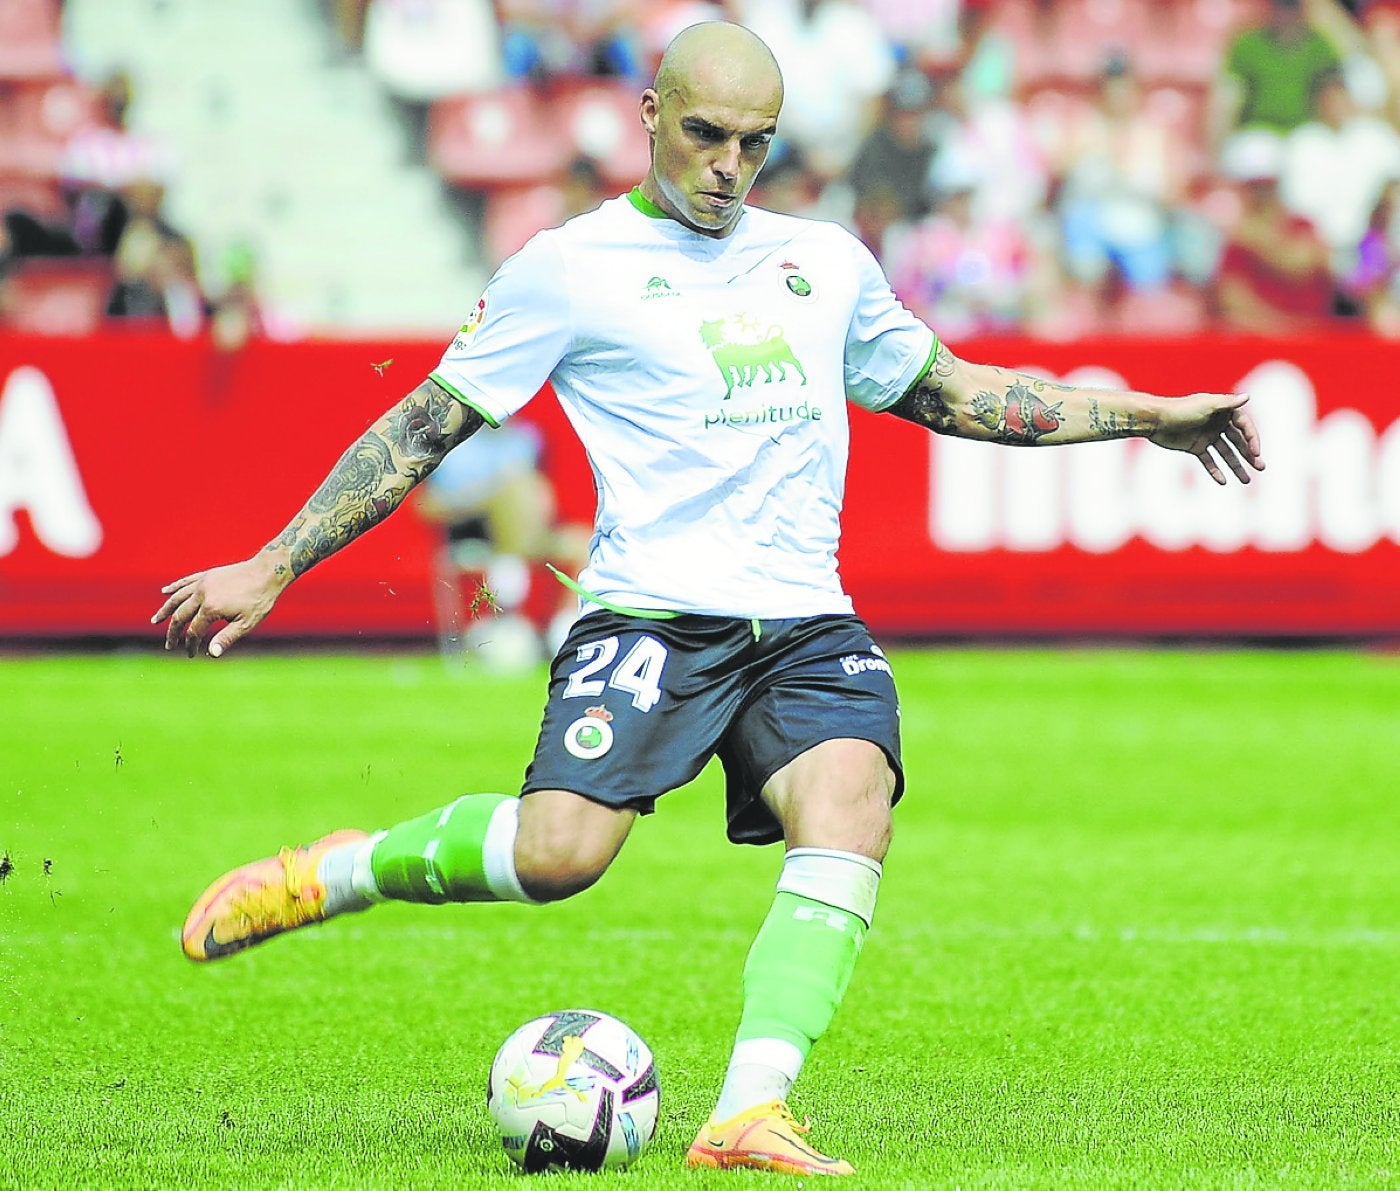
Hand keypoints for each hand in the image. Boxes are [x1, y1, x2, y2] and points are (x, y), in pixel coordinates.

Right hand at [150, 556, 288, 657]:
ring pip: (177, 597)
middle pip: (180, 615)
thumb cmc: (259, 600)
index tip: (191, 654)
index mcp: (211, 608)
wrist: (268, 572)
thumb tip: (211, 654)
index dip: (191, 644)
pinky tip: (165, 592)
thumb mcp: (246, 623)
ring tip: (155, 620)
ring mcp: (203, 582)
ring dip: (165, 610)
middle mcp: (202, 594)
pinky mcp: (207, 575)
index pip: (194, 631)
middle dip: (173, 632)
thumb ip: (227, 638)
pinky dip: (174, 588)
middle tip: (169, 645)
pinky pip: (185, 582)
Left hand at [1149, 392, 1265, 484]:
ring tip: (1246, 481)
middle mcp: (1217, 424)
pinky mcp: (1195, 447)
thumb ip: (1227, 404)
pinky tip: (1223, 482)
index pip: (1244, 426)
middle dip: (1250, 455)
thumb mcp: (1206, 406)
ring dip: (1236, 466)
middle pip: (1238, 441)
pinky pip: (1209, 461)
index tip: (1255, 453)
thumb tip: (1247, 397)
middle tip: (1261, 467)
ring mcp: (1207, 436)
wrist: (1155, 420)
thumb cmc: (1181, 409)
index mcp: (1223, 411)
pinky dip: (1215, 471)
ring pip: (1226, 453)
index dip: (1252, 439)